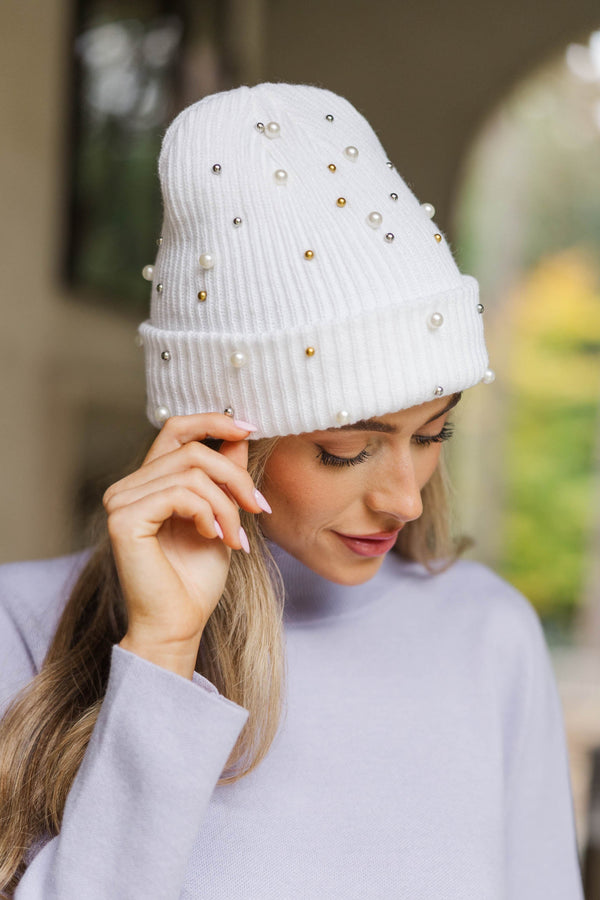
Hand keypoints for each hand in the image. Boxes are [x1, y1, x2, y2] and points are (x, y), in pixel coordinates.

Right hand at [102, 413, 269, 677]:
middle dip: (235, 476)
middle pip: (192, 450)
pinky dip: (208, 514)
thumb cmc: (196, 577)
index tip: (250, 428)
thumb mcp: (221, 514)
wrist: (180, 623)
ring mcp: (121, 501)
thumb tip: (239, 432)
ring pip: (192, 472)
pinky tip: (214, 538)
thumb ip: (224, 475)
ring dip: (227, 505)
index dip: (213, 421)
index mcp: (148, 481)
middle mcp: (128, 486)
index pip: (175, 428)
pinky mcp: (124, 519)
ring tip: (237, 538)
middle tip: (259, 508)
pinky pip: (180, 494)